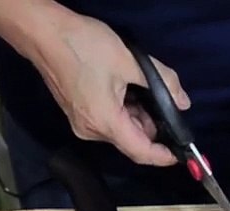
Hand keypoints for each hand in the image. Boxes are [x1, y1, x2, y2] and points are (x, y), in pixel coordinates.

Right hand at [30, 13, 189, 164]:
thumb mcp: (131, 61)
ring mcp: (81, 123)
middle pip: (130, 140)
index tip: (181, 153)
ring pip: (119, 129)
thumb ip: (162, 83)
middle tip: (163, 99)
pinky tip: (125, 88)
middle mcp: (91, 131)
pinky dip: (122, 111)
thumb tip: (183, 102)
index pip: (140, 152)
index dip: (163, 156)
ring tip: (141, 86)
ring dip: (136, 115)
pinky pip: (106, 121)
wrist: (45, 34)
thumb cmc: (84, 46)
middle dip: (151, 125)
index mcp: (105, 123)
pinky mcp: (76, 114)